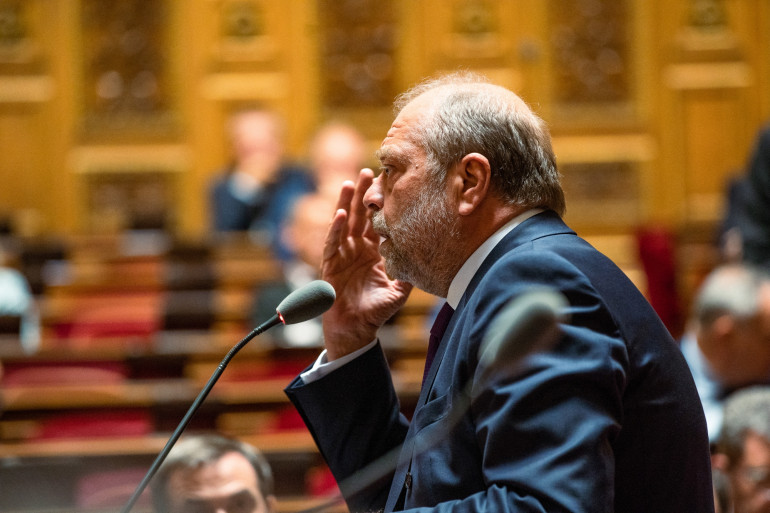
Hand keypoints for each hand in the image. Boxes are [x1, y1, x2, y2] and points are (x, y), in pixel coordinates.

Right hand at [321, 168, 412, 359]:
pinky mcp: (330, 263)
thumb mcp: (400, 290)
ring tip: (350, 182)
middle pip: (360, 215)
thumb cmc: (376, 310)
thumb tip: (429, 259)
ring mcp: (343, 254)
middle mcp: (358, 248)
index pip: (377, 222)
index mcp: (374, 251)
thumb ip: (410, 273)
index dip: (381, 204)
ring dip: (347, 202)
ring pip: (345, 222)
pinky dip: (337, 227)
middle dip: (363, 194)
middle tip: (369, 171)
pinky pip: (333, 242)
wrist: (356, 328)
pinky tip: (341, 212)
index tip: (389, 184)